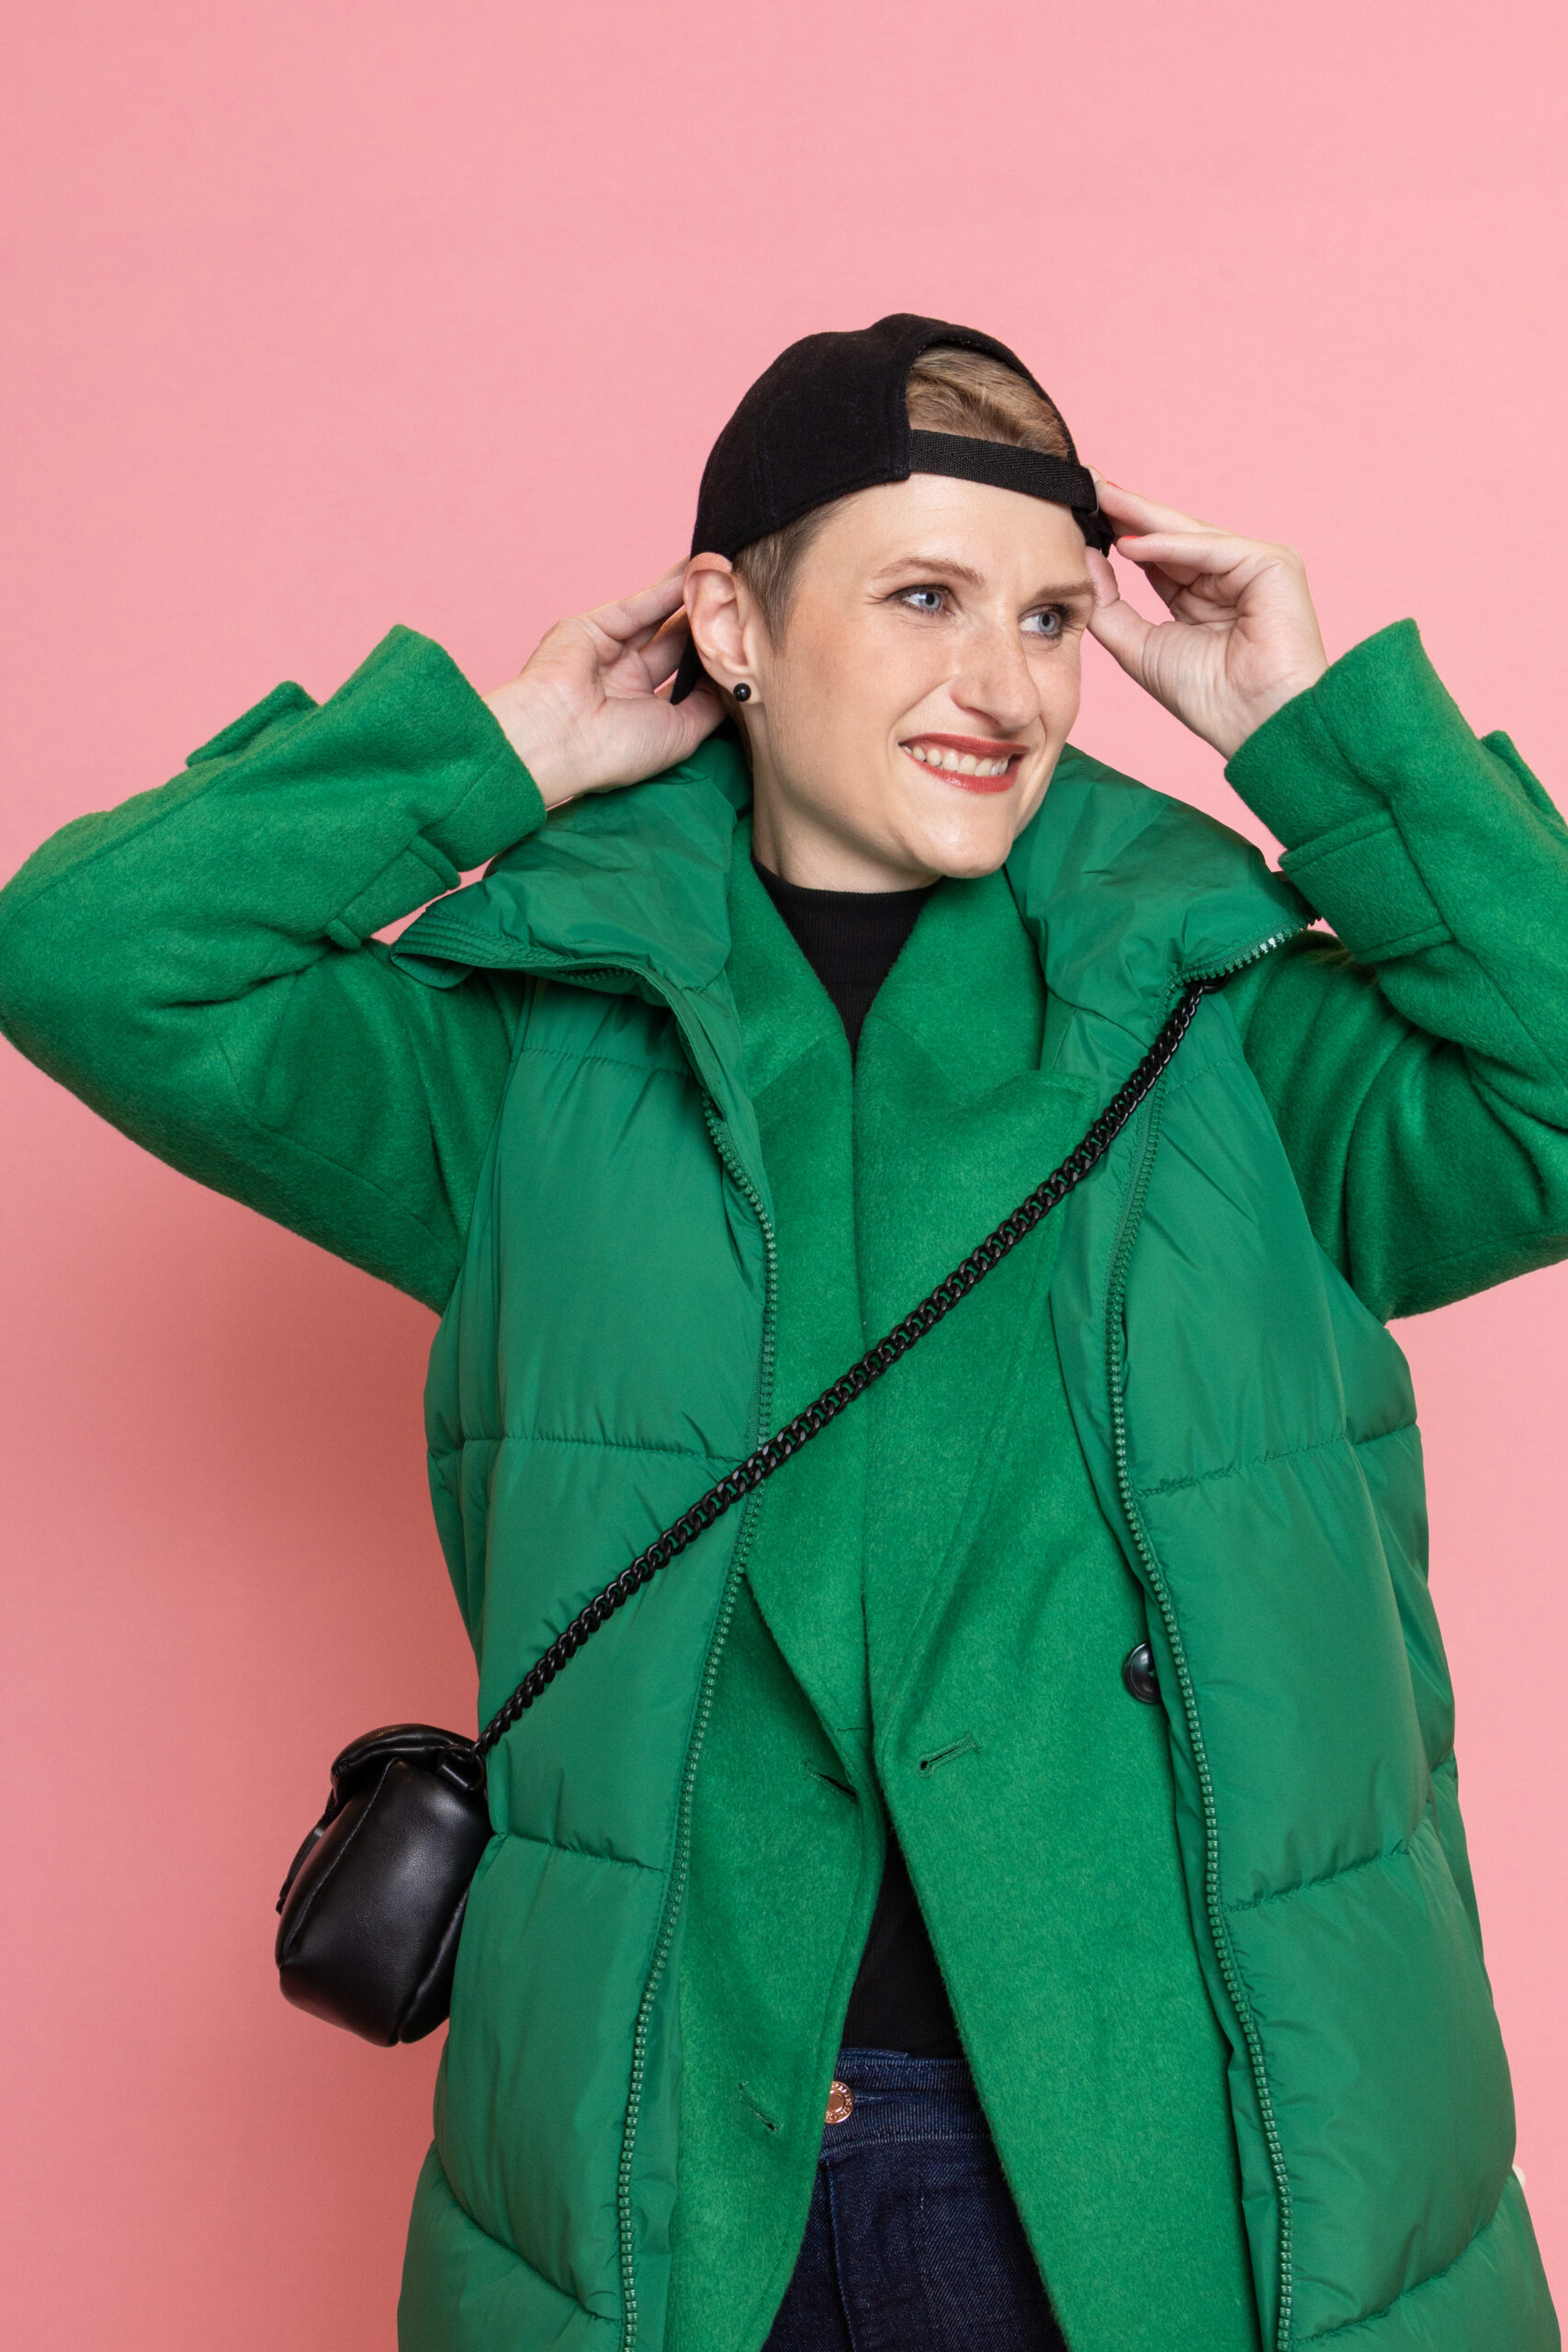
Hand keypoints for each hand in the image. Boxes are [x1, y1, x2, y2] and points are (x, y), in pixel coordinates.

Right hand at [483, 564, 722, 807]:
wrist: (557, 737)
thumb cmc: (616, 750)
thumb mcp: (680, 735)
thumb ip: (709, 707)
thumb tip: (735, 682)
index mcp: (642, 715)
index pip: (686, 680)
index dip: (713, 661)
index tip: (748, 642)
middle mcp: (625, 683)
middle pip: (676, 646)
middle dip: (706, 626)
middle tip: (743, 602)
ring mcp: (608, 654)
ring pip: (659, 620)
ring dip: (690, 599)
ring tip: (725, 576)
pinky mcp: (593, 628)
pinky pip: (639, 607)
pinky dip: (667, 589)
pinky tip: (696, 572)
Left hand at [1086, 481, 1327, 759]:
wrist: (1258, 726)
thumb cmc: (1209, 699)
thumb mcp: (1140, 647)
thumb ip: (1109, 605)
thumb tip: (1082, 560)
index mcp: (1201, 596)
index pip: (1154, 556)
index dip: (1118, 533)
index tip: (1081, 511)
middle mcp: (1228, 575)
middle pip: (1169, 537)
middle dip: (1127, 512)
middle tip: (1087, 482)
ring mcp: (1253, 565)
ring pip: (1188, 535)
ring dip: (1143, 517)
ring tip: (1102, 498)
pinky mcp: (1272, 563)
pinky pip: (1211, 548)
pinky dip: (1170, 547)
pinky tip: (1129, 544)